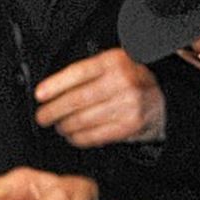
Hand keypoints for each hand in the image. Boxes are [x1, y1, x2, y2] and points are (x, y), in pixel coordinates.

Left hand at [34, 49, 165, 145]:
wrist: (160, 99)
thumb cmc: (129, 80)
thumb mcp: (111, 64)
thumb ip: (86, 72)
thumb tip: (52, 88)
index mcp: (114, 62)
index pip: (79, 73)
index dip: (55, 85)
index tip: (40, 95)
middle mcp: (123, 82)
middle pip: (78, 99)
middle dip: (54, 110)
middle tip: (43, 116)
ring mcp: (127, 105)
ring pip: (84, 119)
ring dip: (65, 126)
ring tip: (58, 125)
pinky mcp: (129, 126)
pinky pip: (96, 135)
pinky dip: (79, 138)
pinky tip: (72, 135)